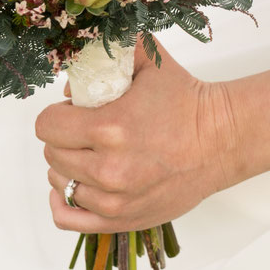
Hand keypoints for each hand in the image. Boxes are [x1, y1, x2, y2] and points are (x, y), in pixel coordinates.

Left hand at [39, 36, 239, 234]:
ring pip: (60, 182)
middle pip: (52, 153)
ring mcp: (114, 199)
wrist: (222, 139)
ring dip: (69, 166)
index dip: (58, 114)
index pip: (47, 125)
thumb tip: (74, 74)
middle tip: (87, 130)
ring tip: (92, 154)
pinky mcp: (122, 219)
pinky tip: (75, 185)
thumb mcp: (150, 61)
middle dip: (64, 137)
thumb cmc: (187, 102)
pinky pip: (68, 217)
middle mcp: (109, 168)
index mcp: (110, 127)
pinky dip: (63, 201)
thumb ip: (110, 49)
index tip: (74, 112)